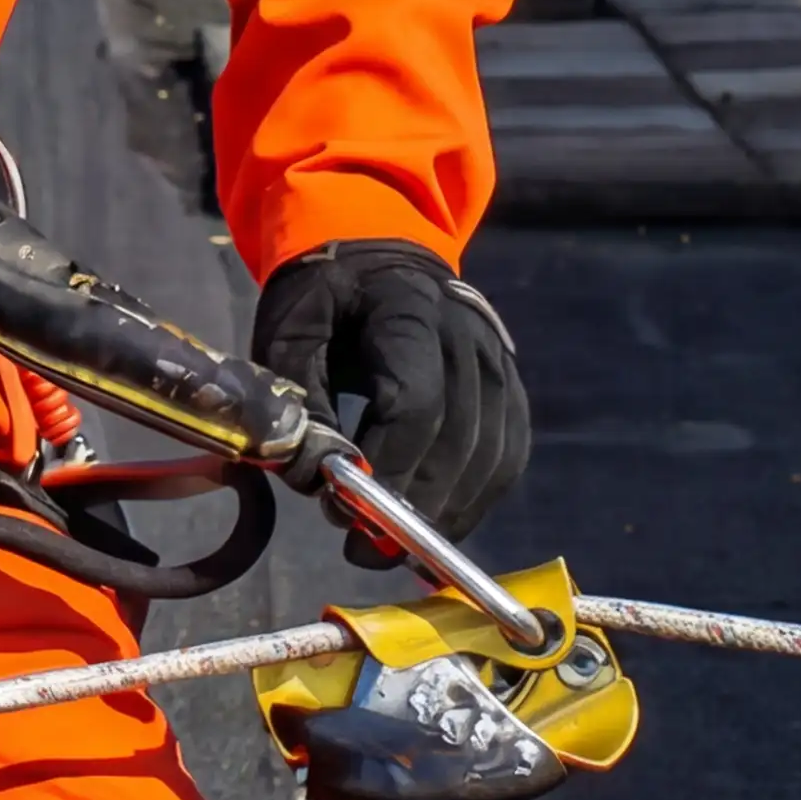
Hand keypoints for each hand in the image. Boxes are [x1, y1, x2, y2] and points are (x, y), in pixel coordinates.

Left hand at [252, 240, 528, 540]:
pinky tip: (437, 527)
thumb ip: (298, 398)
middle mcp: (469, 334)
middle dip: (413, 502)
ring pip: (492, 453)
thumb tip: (314, 477)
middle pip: (459, 435)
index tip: (349, 510)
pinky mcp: (509, 387)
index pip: (415, 399)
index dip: (388, 462)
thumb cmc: (325, 295)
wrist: (379, 251)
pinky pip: (507, 453)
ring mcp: (499, 360)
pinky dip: (477, 499)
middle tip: (363, 548)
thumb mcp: (290, 330)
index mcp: (409, 307)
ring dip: (448, 512)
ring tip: (393, 549)